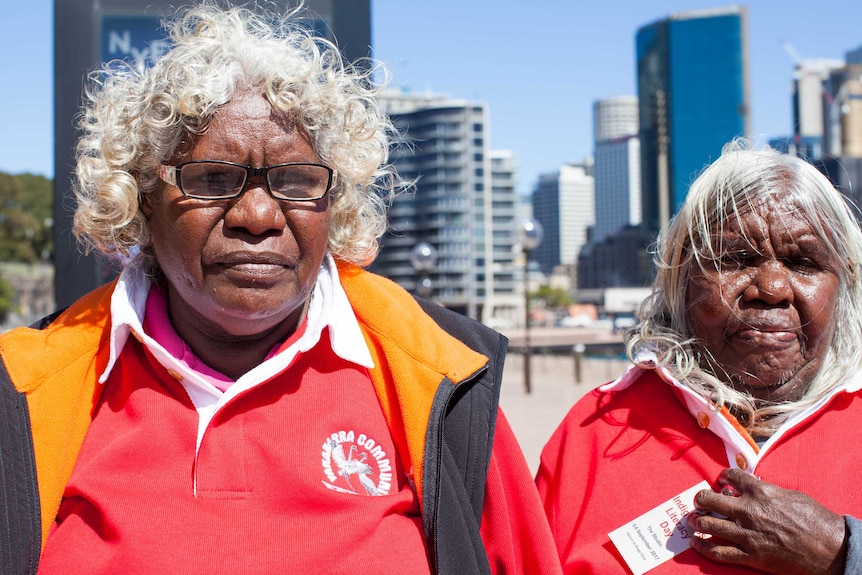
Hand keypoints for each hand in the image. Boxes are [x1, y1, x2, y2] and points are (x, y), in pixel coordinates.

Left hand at [685, 468, 846, 574]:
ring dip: (697, 521)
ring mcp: (746, 534)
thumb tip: (754, 486)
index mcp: (760, 491)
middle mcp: (748, 510)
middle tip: (699, 500)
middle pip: (710, 499)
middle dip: (701, 498)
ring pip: (709, 524)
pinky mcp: (750, 555)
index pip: (732, 476)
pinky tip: (696, 542)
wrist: (828, 548)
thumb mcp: (790, 495)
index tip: (722, 479)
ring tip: (692, 519)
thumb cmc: (815, 519)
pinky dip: (704, 547)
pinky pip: (719, 551)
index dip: (724, 475)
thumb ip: (768, 490)